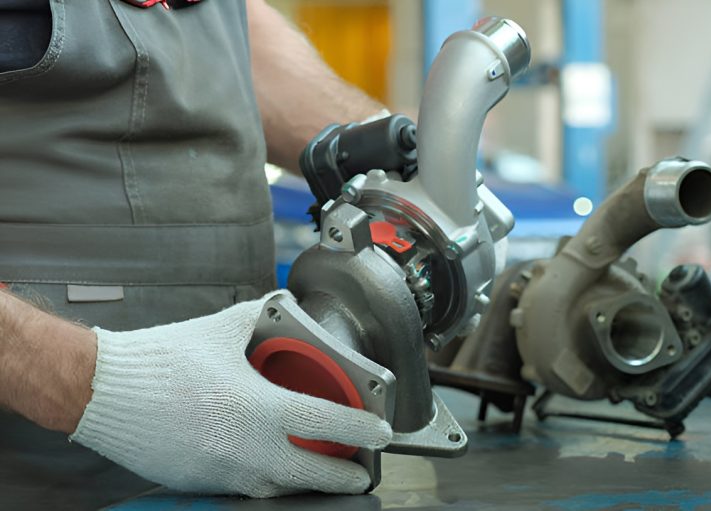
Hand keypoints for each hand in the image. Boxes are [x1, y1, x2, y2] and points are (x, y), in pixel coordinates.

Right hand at [71, 291, 391, 497]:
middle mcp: (246, 447)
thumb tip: (283, 305)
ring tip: (322, 470)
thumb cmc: (161, 360)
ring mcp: (224, 471)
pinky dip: (270, 482)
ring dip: (308, 481)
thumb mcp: (222, 329)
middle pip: (313, 473)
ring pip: (282, 488)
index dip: (362, 427)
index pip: (326, 421)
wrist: (103, 392)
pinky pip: (249, 489)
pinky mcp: (202, 483)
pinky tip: (273, 468)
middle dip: (345, 475)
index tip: (382, 431)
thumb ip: (261, 315)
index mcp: (256, 406)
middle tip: (362, 470)